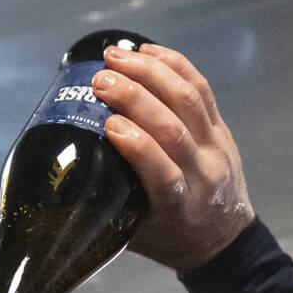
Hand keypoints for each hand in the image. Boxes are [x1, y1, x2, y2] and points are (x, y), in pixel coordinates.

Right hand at [95, 43, 254, 272]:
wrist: (224, 240)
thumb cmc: (172, 238)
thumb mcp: (137, 233)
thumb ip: (109, 204)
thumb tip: (68, 172)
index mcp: (179, 207)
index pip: (163, 172)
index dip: (137, 144)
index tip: (108, 123)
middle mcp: (203, 175)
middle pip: (173, 127)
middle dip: (135, 97)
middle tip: (101, 80)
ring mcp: (216, 148)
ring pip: (188, 99)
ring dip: (151, 71)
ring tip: (117, 57)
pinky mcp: (221, 128)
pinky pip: (201, 88)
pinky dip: (174, 64)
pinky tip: (147, 51)